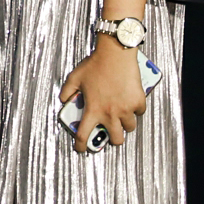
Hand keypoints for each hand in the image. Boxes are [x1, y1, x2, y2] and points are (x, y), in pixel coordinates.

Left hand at [59, 38, 147, 154]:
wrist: (115, 53)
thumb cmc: (96, 64)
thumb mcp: (74, 78)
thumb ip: (66, 91)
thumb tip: (63, 100)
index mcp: (93, 110)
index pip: (84, 135)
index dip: (81, 146)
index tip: (81, 149)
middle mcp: (110, 113)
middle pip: (117, 140)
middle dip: (114, 139)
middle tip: (112, 133)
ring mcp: (126, 108)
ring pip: (130, 127)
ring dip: (126, 123)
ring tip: (122, 116)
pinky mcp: (138, 101)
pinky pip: (140, 112)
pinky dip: (136, 109)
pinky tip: (132, 102)